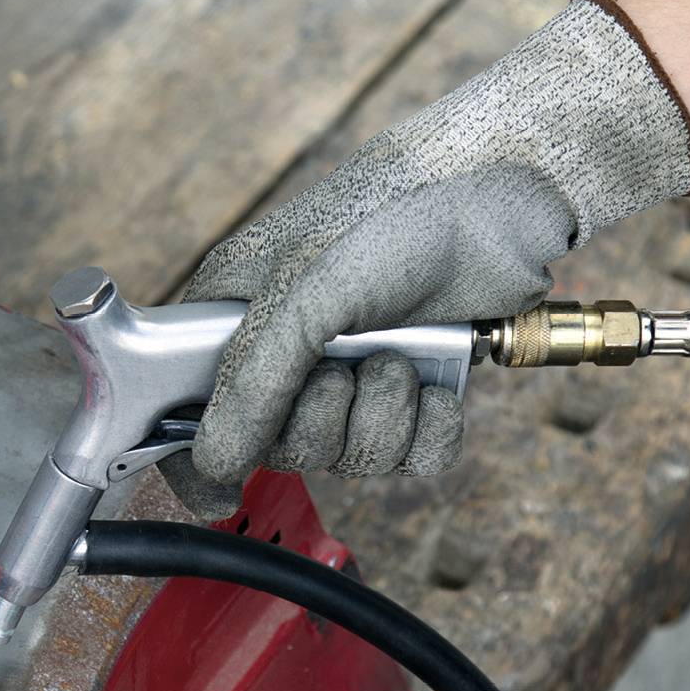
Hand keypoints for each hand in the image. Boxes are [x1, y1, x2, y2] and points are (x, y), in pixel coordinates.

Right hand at [161, 0, 689, 517]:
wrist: (497, 197)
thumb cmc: (389, 216)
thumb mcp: (306, 291)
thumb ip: (253, 377)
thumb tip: (213, 458)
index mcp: (236, 321)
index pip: (192, 411)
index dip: (199, 458)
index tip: (217, 493)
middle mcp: (289, 357)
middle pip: (283, 450)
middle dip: (324, 418)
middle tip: (342, 366)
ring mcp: (353, 379)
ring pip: (353, 460)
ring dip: (383, 415)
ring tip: (398, 355)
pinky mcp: (415, 396)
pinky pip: (414, 461)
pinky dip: (431, 427)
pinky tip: (436, 382)